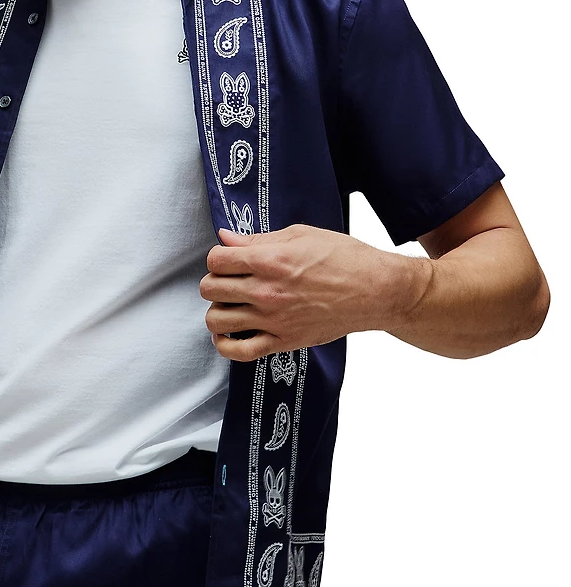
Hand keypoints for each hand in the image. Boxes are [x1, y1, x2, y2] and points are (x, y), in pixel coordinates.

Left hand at [200, 224, 403, 361]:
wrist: (376, 291)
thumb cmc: (345, 258)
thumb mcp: (301, 235)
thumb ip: (258, 239)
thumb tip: (226, 238)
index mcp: (270, 260)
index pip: (216, 260)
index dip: (218, 258)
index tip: (228, 259)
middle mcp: (267, 291)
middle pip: (211, 289)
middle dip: (215, 281)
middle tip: (230, 280)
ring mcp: (273, 319)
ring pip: (217, 320)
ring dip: (217, 310)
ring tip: (230, 304)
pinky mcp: (283, 341)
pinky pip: (238, 351)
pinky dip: (225, 344)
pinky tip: (229, 332)